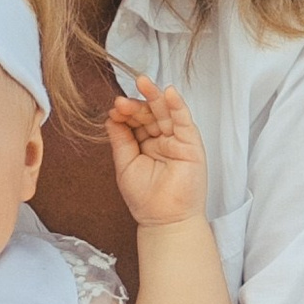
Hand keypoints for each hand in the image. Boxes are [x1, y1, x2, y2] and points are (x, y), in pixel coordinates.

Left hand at [105, 75, 207, 230]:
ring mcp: (177, 141)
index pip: (135, 121)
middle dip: (136, 105)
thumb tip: (111, 116)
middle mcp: (162, 140)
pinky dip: (177, 106)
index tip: (113, 110)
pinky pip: (184, 121)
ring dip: (155, 96)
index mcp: (145, 144)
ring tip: (142, 82)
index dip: (125, 113)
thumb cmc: (145, 198)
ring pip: (166, 113)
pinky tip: (168, 93)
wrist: (164, 220)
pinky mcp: (191, 145)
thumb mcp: (125, 164)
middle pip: (149, 114)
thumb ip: (120, 139)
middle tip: (122, 100)